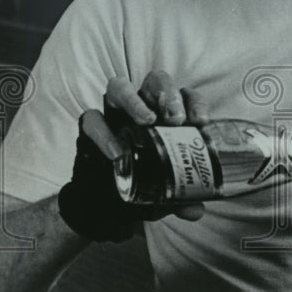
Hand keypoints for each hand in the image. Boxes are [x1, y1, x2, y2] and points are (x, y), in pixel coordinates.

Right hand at [58, 72, 208, 240]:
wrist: (102, 205)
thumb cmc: (141, 186)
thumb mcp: (164, 195)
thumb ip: (179, 199)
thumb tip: (196, 210)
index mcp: (165, 116)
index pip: (184, 95)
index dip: (194, 102)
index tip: (202, 122)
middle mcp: (140, 107)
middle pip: (154, 81)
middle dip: (167, 93)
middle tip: (176, 119)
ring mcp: (113, 113)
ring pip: (119, 87)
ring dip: (135, 100)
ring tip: (148, 120)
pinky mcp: (89, 126)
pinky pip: (92, 119)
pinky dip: (104, 133)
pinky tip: (117, 152)